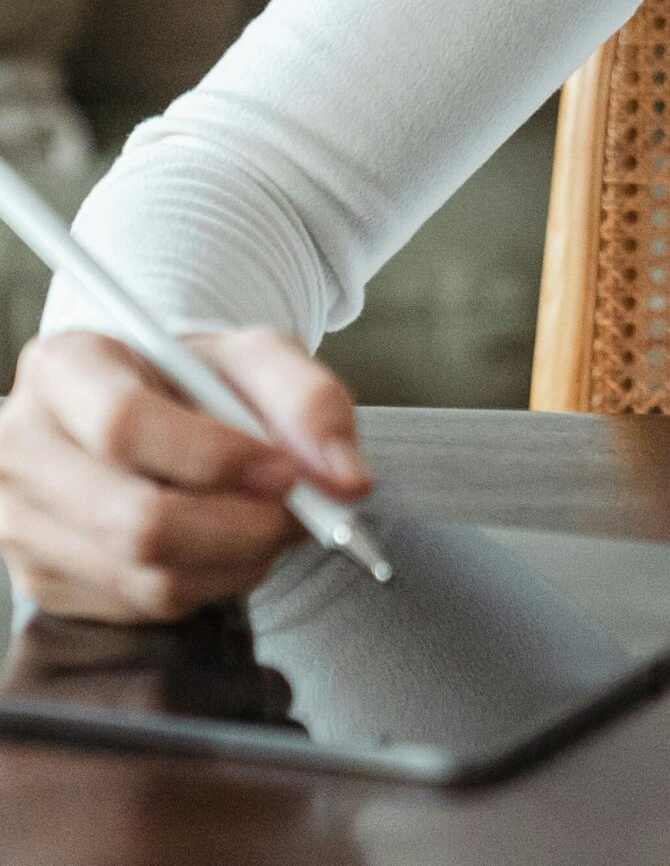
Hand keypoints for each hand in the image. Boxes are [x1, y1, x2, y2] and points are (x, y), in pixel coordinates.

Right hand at [0, 329, 369, 621]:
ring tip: (278, 522)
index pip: (126, 425)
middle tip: (303, 512)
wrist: (149, 408)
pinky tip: (233, 544)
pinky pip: (143, 604)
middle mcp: (23, 449)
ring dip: (238, 559)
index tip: (287, 471)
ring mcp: (23, 525)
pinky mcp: (43, 582)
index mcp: (63, 369)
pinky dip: (212, 582)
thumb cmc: (195, 377)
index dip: (216, 457)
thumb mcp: (256, 356)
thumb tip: (345, 478)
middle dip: (242, 526)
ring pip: (145, 574)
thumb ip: (310, 399)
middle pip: (134, 518)